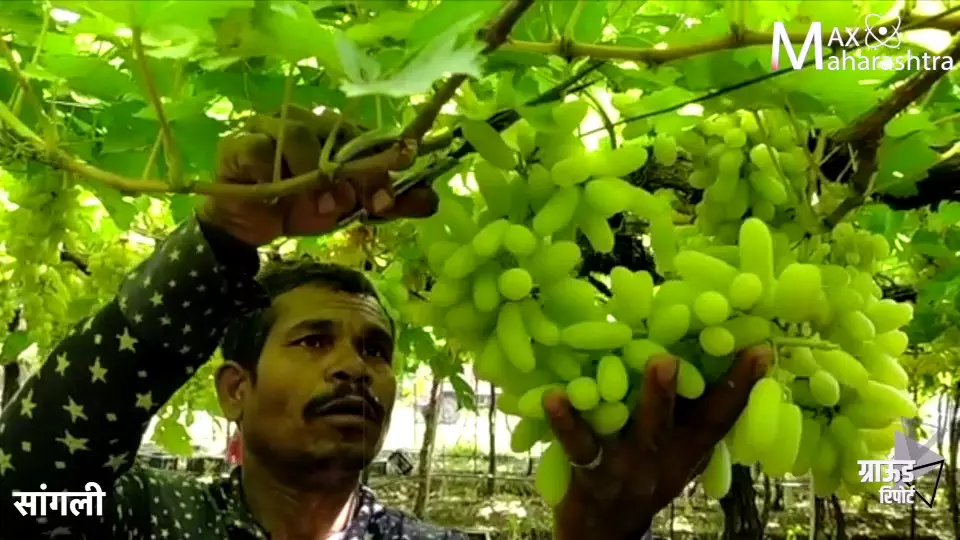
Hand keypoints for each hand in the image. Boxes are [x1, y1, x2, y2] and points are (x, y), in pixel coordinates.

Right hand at [201, 106, 438, 246]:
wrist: (253, 227)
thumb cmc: (302, 207)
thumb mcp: (352, 208)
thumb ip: (389, 202)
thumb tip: (431, 199)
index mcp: (334, 131)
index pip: (365, 137)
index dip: (380, 163)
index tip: (389, 197)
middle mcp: (304, 121)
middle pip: (336, 132)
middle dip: (354, 170)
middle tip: (362, 203)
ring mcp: (268, 129)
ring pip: (297, 134)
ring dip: (316, 173)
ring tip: (328, 207)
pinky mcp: (237, 146)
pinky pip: (256, 149)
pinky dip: (274, 170)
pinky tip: (283, 195)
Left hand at [545, 346, 771, 539]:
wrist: (603, 531)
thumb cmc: (642, 472)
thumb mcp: (674, 449)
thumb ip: (686, 410)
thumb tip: (699, 347)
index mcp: (686, 450)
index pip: (719, 418)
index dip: (741, 386)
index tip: (760, 349)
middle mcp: (661, 459)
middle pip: (674, 423)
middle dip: (676, 390)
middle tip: (674, 357)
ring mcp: (627, 468)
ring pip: (635, 431)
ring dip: (643, 400)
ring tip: (650, 365)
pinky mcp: (591, 474)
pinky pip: (578, 445)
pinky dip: (565, 421)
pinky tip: (554, 396)